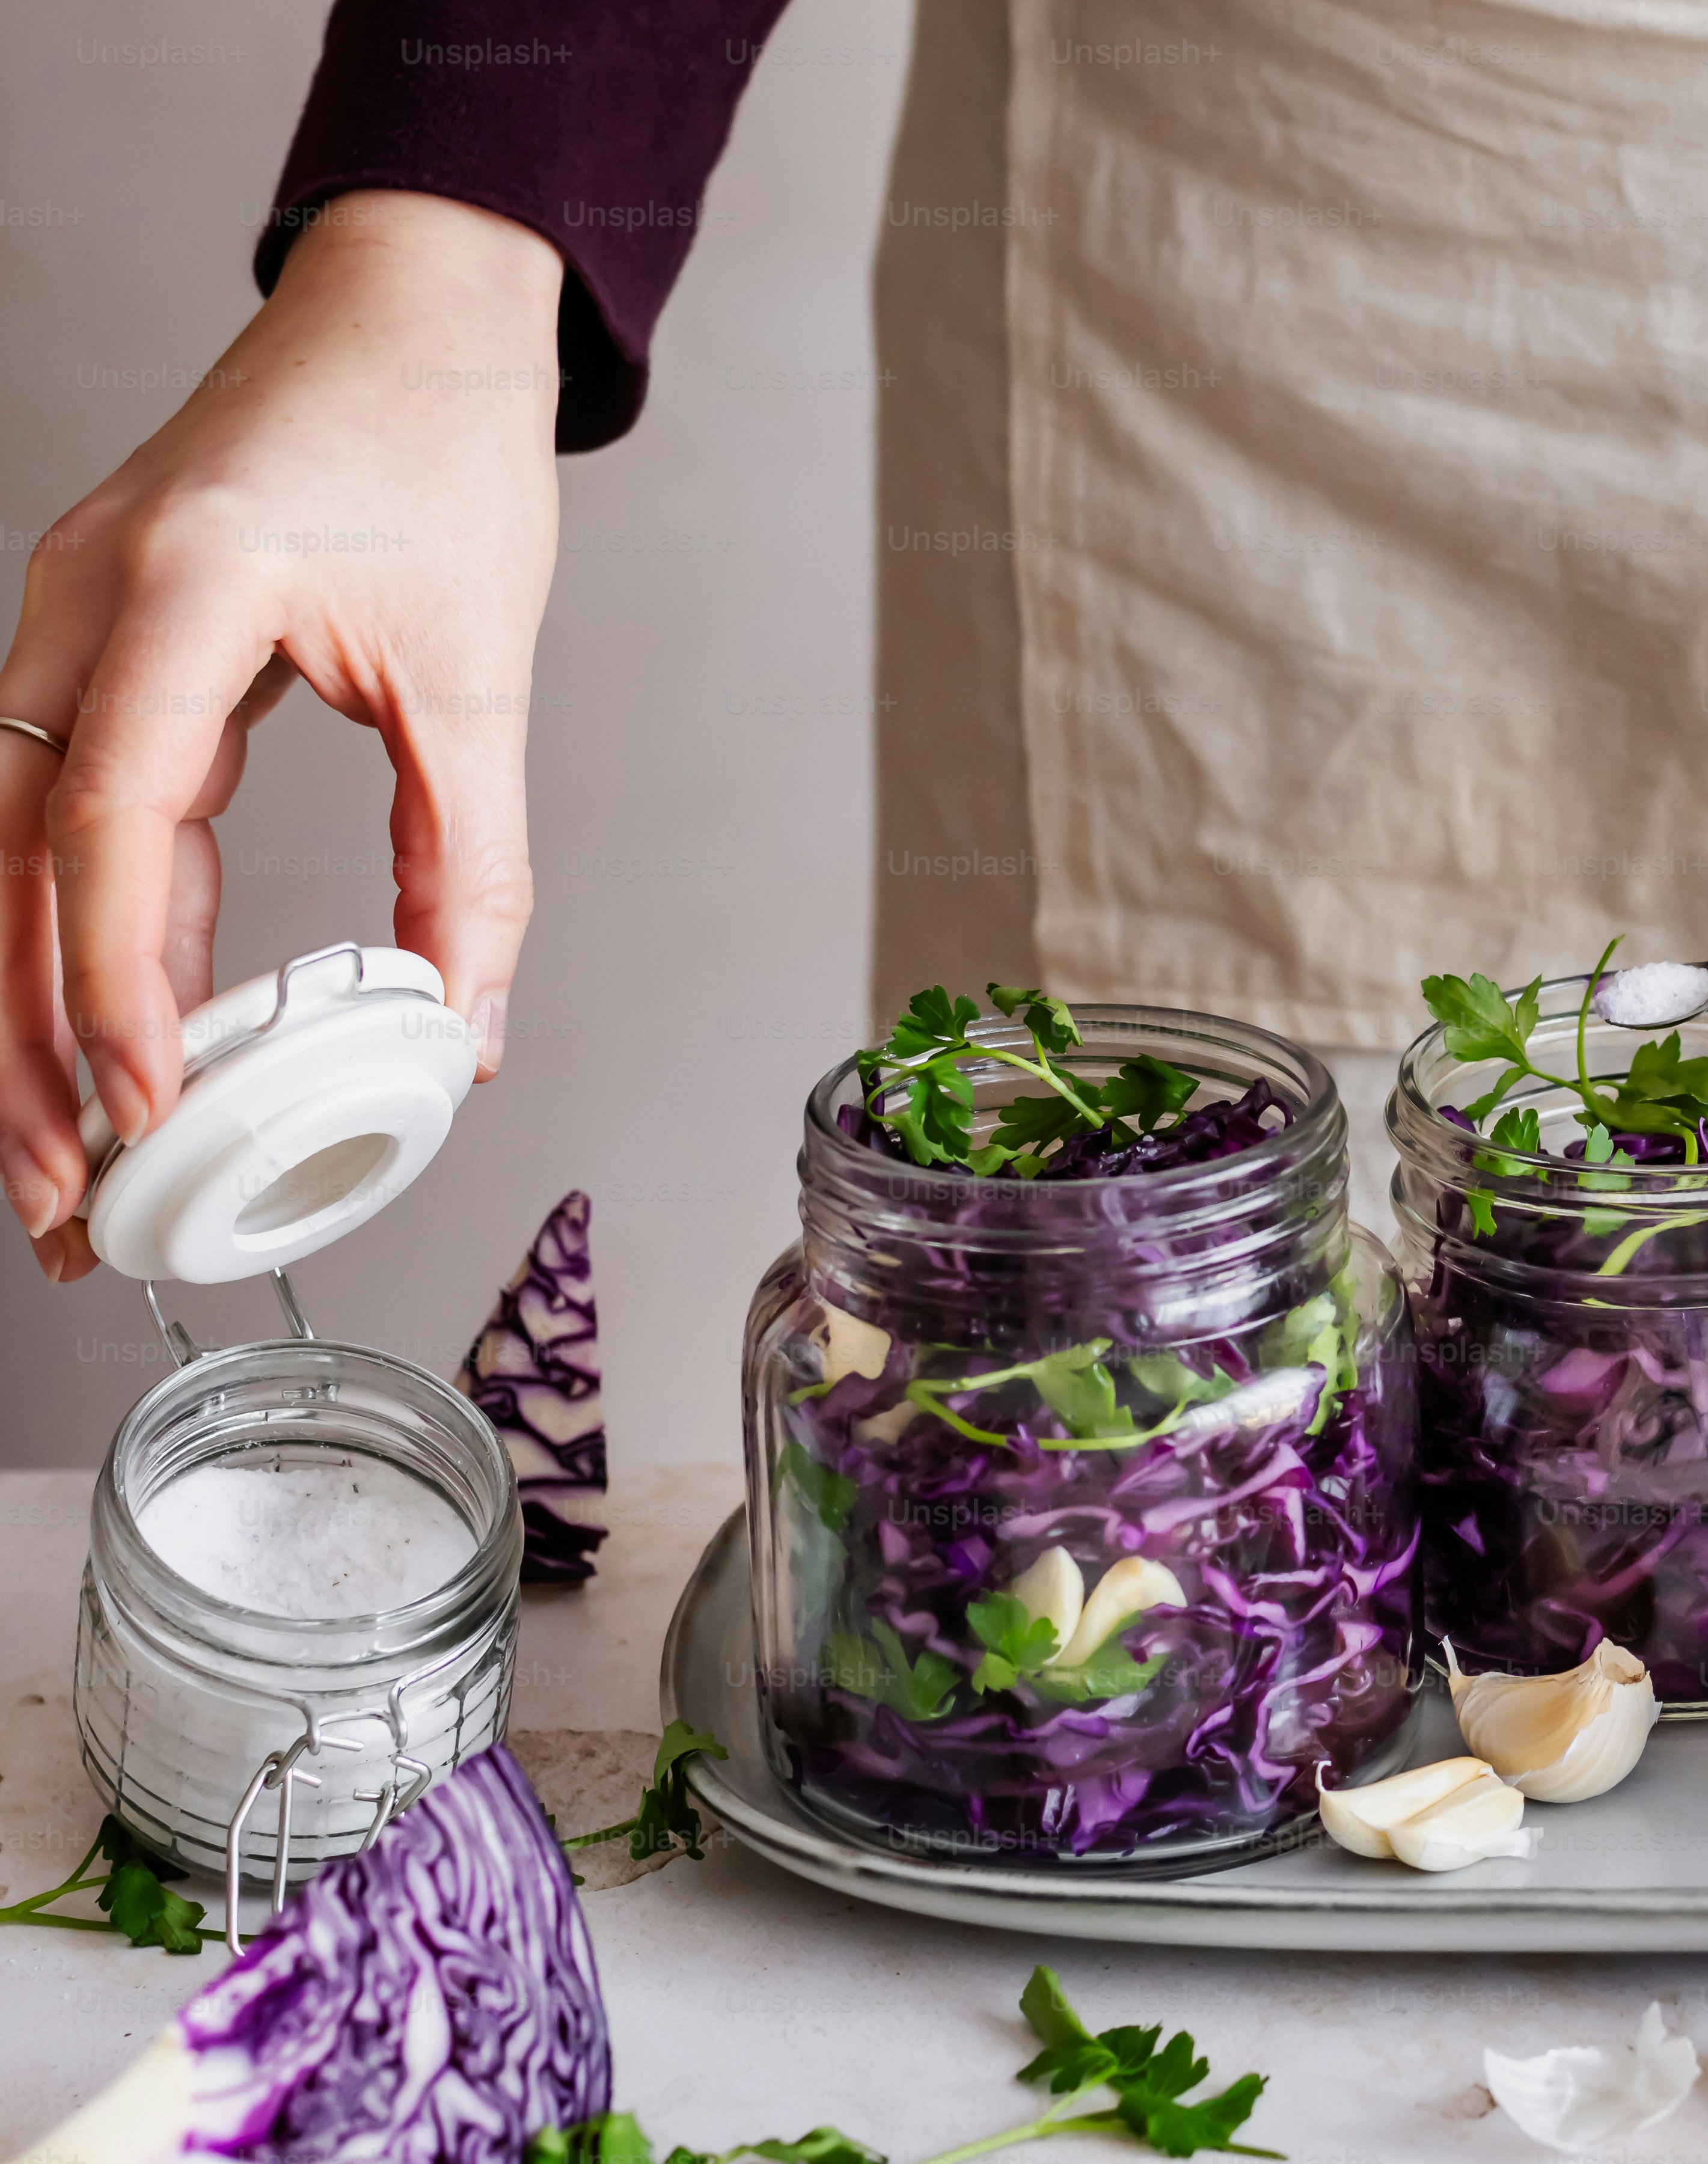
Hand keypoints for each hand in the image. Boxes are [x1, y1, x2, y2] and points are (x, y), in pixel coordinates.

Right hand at [0, 190, 561, 1279]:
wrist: (411, 324)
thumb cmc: (443, 454)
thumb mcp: (481, 671)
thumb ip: (476, 863)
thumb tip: (457, 1028)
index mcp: (184, 587)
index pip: (114, 820)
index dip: (116, 981)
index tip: (142, 1107)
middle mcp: (86, 601)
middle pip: (9, 855)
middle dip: (22, 1038)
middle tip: (55, 1191)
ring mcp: (69, 621)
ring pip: (4, 847)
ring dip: (22, 1005)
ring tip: (59, 1153)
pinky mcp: (93, 648)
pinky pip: (55, 812)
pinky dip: (70, 931)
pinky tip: (103, 1034)